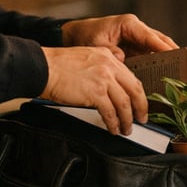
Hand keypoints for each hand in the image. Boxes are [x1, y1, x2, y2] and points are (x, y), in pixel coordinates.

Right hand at [41, 15, 176, 134]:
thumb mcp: (87, 57)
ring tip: (127, 128)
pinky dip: (113, 123)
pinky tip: (113, 128)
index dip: (138, 94)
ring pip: (124, 103)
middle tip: (142, 118)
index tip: (139, 103)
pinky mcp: (95, 93)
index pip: (131, 77)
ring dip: (127, 119)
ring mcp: (103, 79)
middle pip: (134, 90)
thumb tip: (111, 83)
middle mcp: (109, 66)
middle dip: (141, 107)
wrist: (44, 67)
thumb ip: (102, 67)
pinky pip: (110, 112)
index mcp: (108, 57)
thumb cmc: (58, 65)